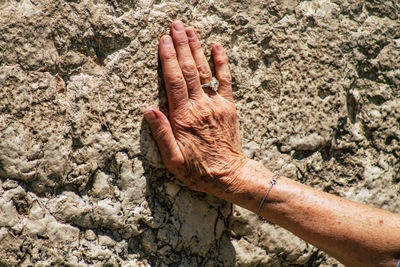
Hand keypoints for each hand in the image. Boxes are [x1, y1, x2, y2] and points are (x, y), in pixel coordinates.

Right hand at [144, 21, 246, 192]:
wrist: (229, 175)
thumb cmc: (198, 170)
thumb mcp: (172, 160)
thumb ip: (161, 133)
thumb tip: (148, 109)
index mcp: (183, 117)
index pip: (174, 81)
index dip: (168, 58)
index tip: (163, 40)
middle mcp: (200, 106)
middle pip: (188, 70)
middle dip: (181, 45)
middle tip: (175, 25)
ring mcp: (216, 104)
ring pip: (204, 71)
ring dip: (196, 48)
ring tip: (190, 29)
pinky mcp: (228, 107)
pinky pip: (224, 80)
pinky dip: (221, 63)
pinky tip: (217, 47)